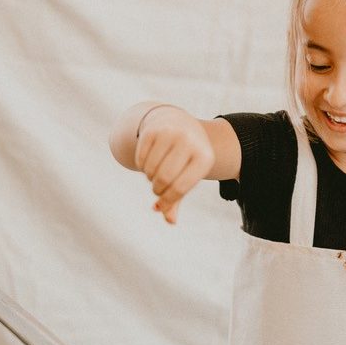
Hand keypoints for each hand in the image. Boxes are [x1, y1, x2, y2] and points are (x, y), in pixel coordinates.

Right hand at [134, 106, 214, 223]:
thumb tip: (170, 220)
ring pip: (150, 169)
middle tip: (157, 188)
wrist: (179, 123)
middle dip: (157, 189)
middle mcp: (189, 142)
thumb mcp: (189, 174)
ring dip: (149, 178)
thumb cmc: (186, 157)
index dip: (168, 200)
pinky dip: (141, 166)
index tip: (161, 203)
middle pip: (164, 178)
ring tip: (155, 174)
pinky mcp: (153, 130)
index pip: (181, 187)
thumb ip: (178, 198)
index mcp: (205, 156)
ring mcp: (170, 133)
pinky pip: (140, 159)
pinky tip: (149, 162)